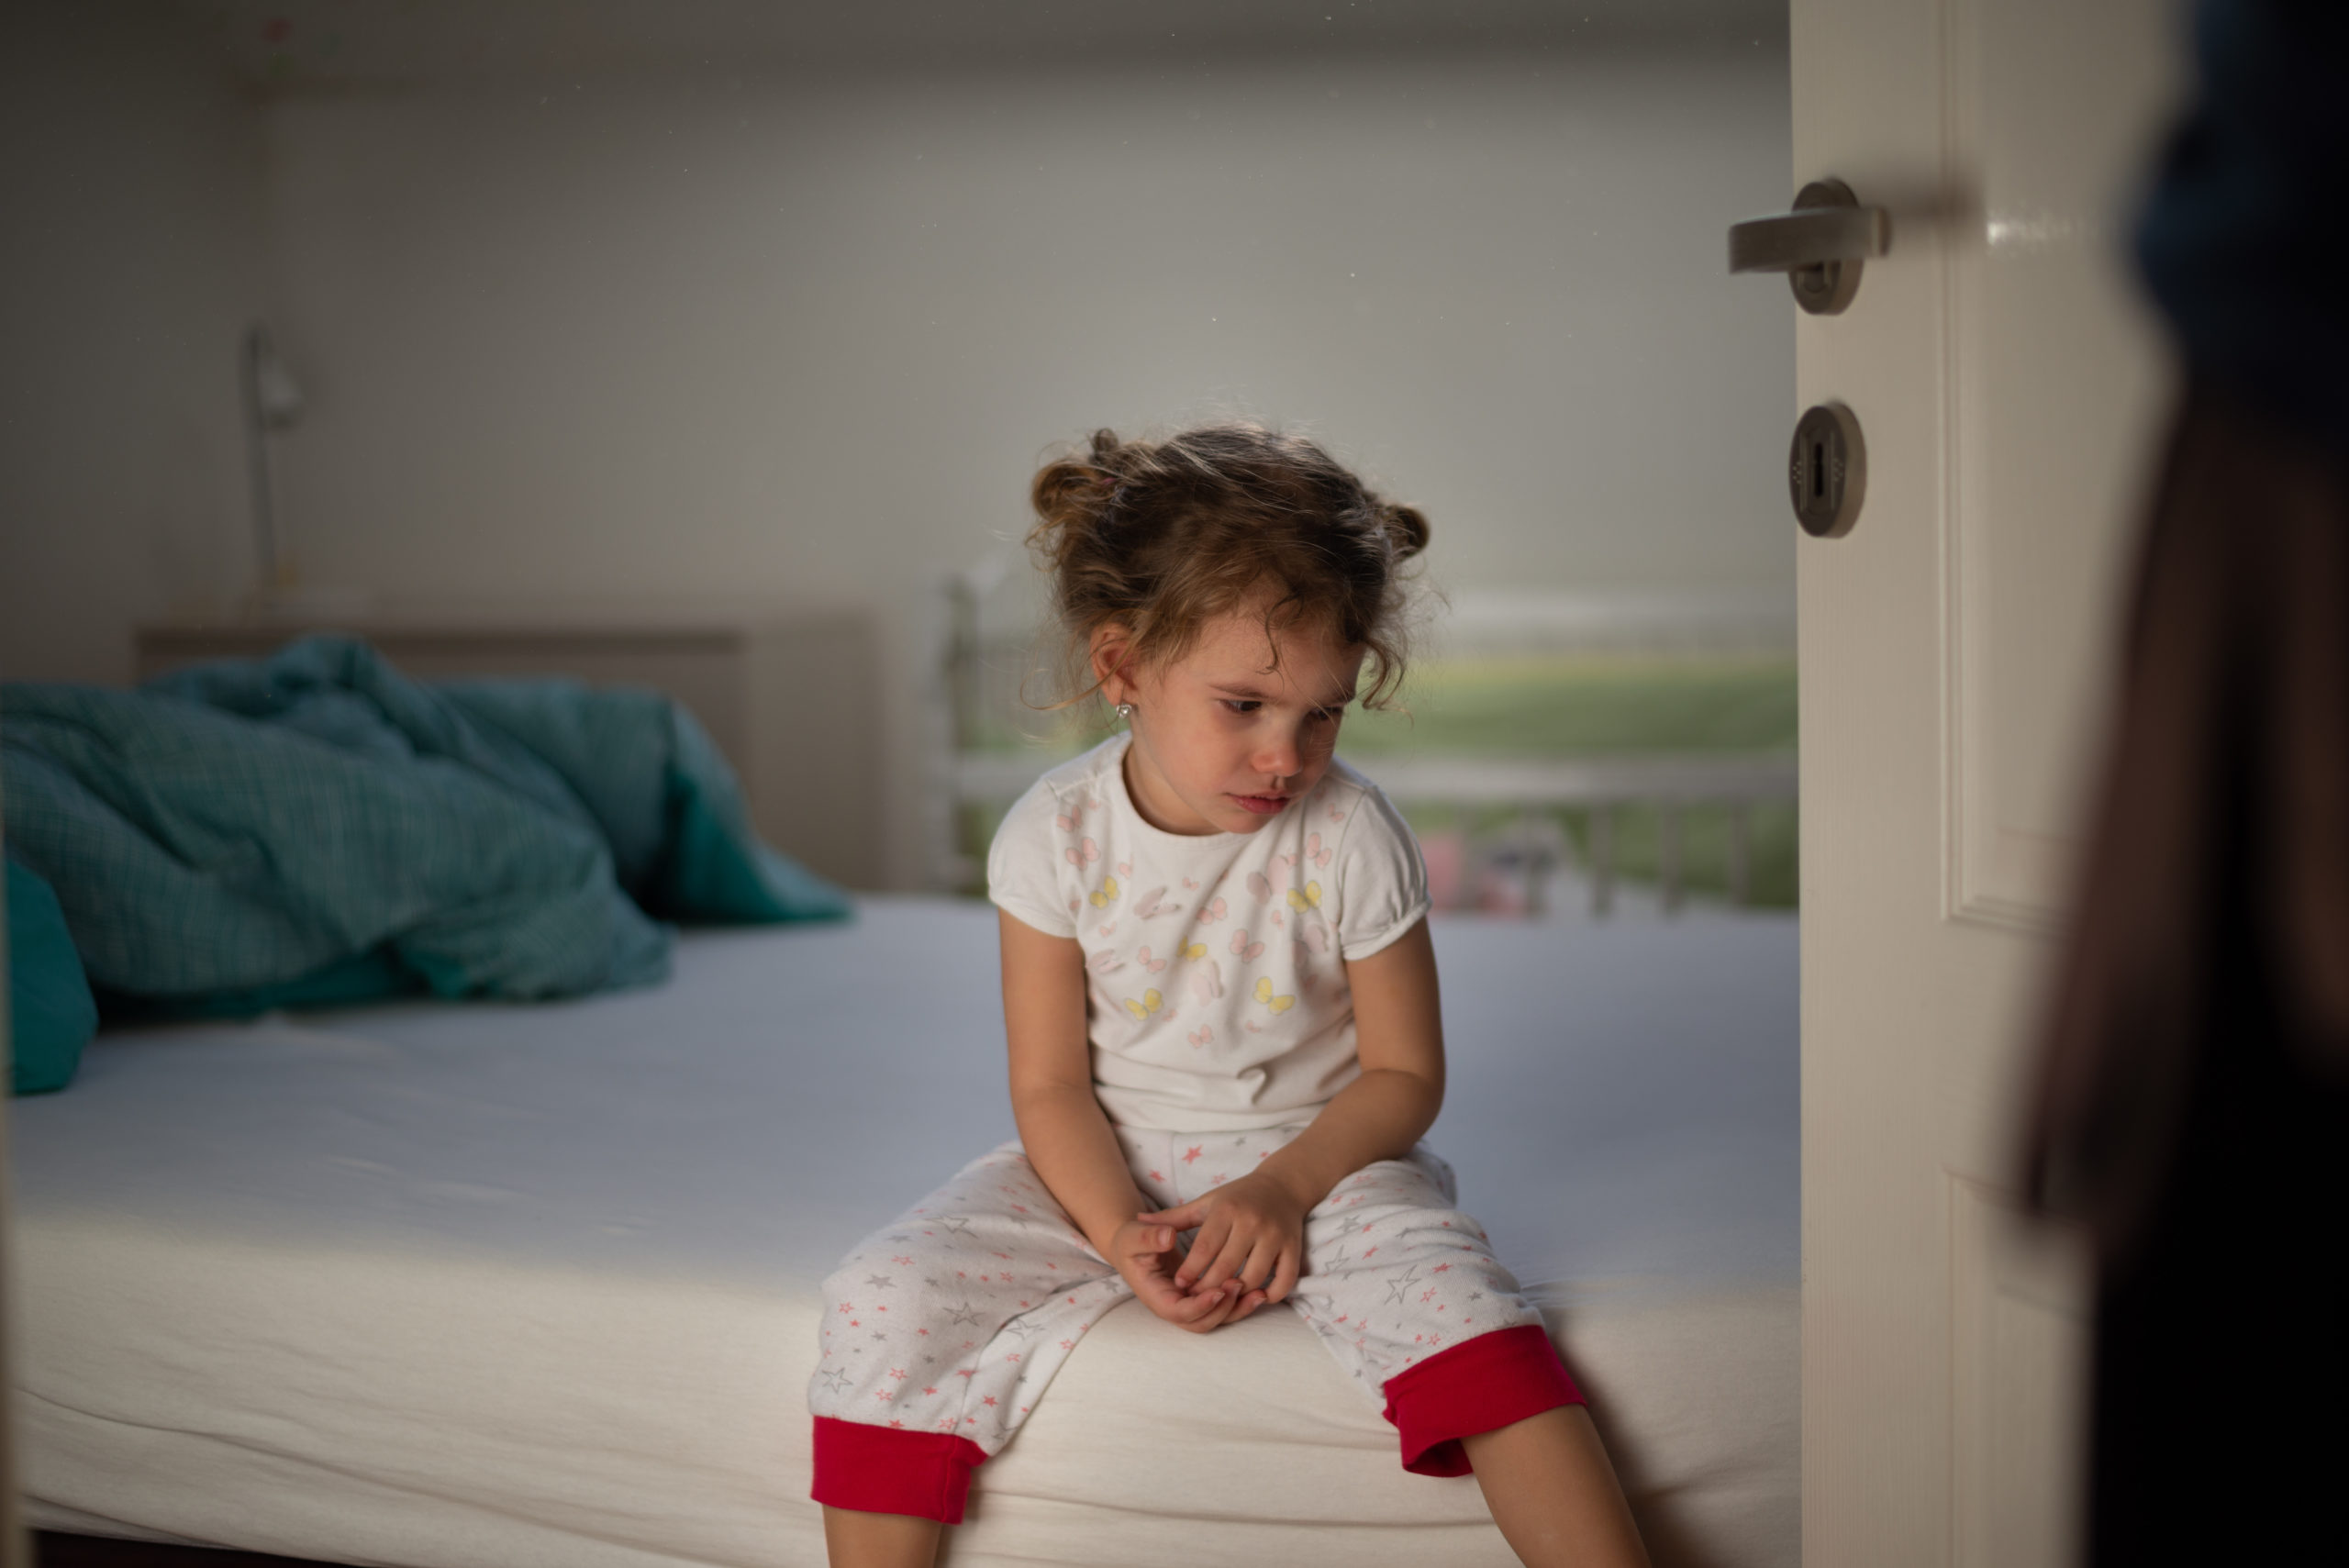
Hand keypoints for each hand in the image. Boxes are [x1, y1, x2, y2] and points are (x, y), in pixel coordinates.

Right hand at [1108, 1216, 1249, 1333]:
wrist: (1134, 1244)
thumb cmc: (1132, 1241)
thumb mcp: (1134, 1236)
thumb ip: (1148, 1237)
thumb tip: (1168, 1236)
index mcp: (1155, 1296)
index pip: (1179, 1312)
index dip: (1200, 1305)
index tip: (1219, 1290)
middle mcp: (1173, 1307)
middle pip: (1201, 1322)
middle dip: (1223, 1310)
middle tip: (1240, 1285)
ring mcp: (1188, 1305)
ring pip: (1216, 1318)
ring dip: (1237, 1309)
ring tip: (1258, 1291)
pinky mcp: (1200, 1298)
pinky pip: (1222, 1307)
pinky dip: (1240, 1302)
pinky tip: (1259, 1289)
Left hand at [1140, 1172, 1306, 1320]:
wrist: (1282, 1186)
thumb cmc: (1237, 1197)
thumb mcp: (1205, 1202)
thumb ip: (1173, 1217)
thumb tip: (1137, 1219)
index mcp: (1226, 1210)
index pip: (1204, 1247)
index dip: (1190, 1270)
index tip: (1179, 1285)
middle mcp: (1251, 1222)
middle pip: (1226, 1266)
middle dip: (1208, 1287)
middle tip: (1196, 1299)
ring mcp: (1275, 1235)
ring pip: (1254, 1276)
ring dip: (1238, 1293)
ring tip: (1223, 1299)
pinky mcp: (1293, 1247)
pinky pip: (1285, 1279)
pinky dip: (1271, 1294)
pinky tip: (1256, 1297)